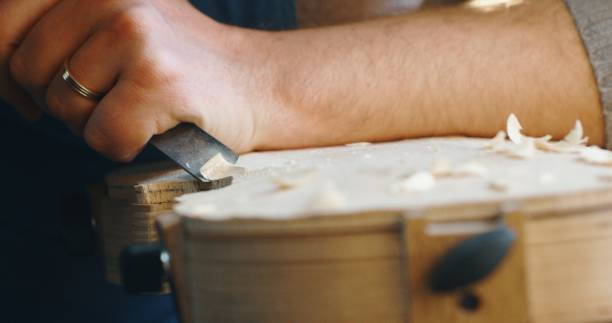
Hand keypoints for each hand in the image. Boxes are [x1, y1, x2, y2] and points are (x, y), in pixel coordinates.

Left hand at [9, 0, 273, 159]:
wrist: (251, 83)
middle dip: (62, 98)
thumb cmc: (176, 63)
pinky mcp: (158, 80)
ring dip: (95, 122)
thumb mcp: (112, 22)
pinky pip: (102, 137)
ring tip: (137, 105)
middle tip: (110, 95)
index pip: (3, 18)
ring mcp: (136, 34)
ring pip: (63, 107)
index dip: (7, 64)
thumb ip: (53, 30)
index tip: (38, 87)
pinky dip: (124, 144)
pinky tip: (155, 125)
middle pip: (28, 70)